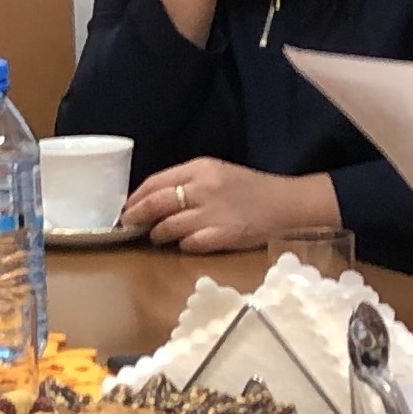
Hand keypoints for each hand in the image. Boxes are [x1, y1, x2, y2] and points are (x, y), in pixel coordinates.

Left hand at [123, 158, 339, 254]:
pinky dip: (182, 245)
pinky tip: (184, 244)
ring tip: (156, 236)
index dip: (136, 197)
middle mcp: (204, 188)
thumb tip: (152, 198)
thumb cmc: (249, 188)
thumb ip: (186, 181)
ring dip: (157, 234)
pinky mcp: (223, 236)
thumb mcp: (217, 173)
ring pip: (168, 226)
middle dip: (136, 216)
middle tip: (127, 225)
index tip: (126, 208)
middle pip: (156, 203)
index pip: (156, 182)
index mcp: (201, 168)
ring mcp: (213, 213)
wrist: (286, 204)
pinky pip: (189, 244)